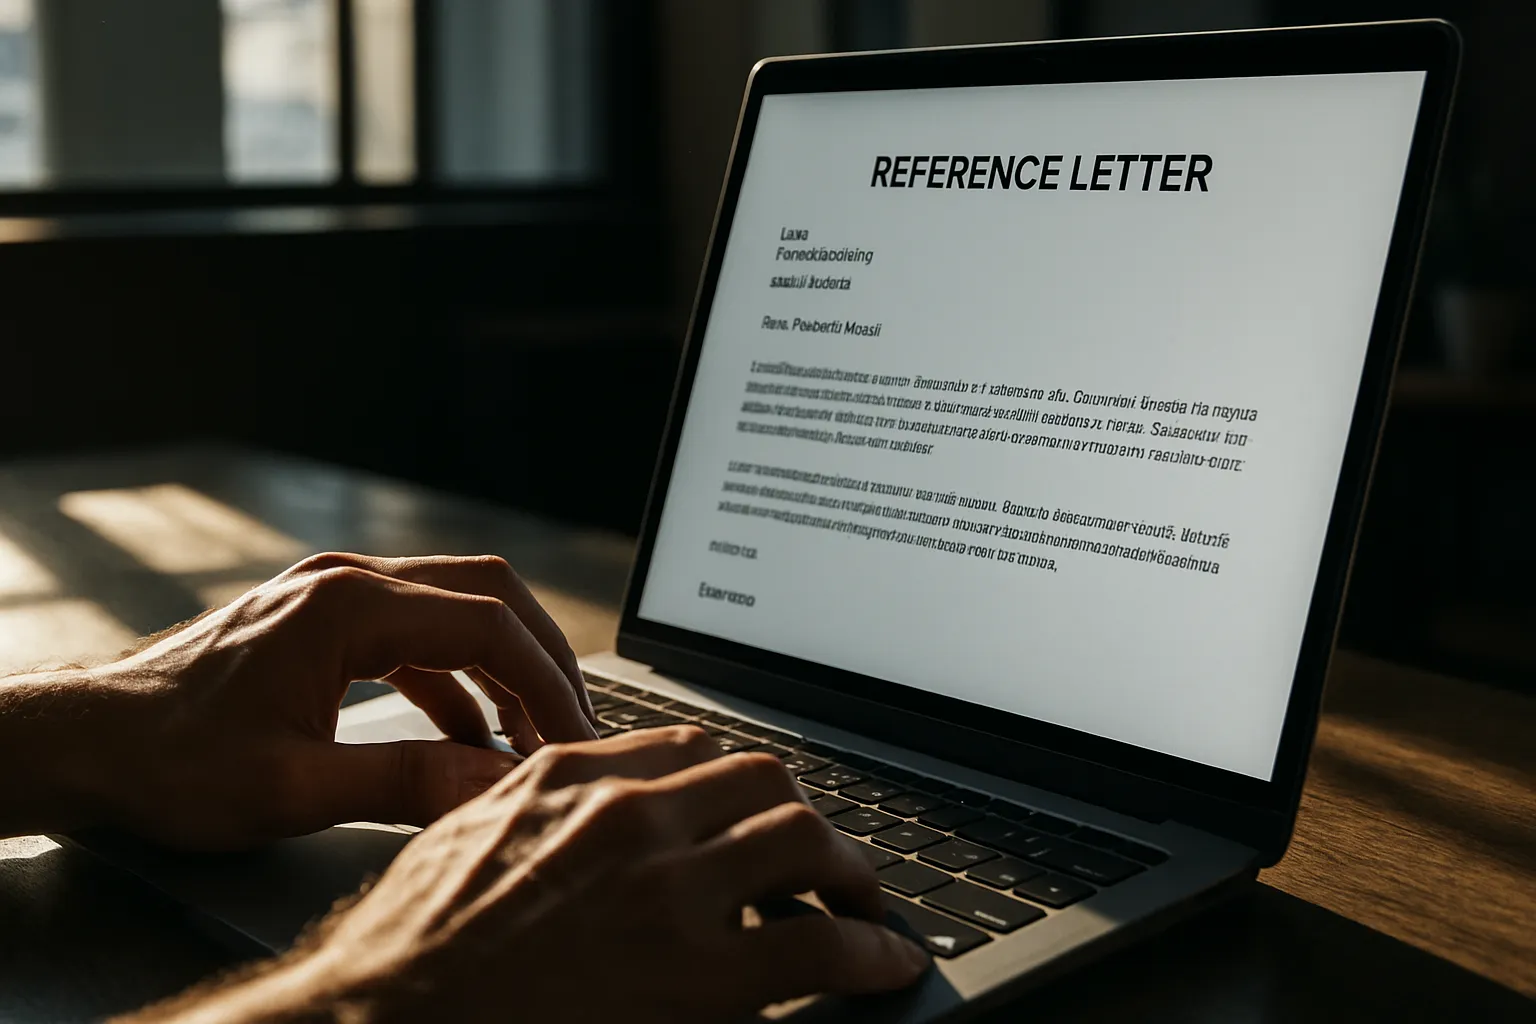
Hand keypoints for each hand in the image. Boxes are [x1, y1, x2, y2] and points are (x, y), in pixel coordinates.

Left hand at [23, 552, 596, 848]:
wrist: (89, 741)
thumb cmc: (171, 761)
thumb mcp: (292, 789)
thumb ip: (406, 781)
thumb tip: (499, 785)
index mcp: (347, 607)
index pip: (488, 624)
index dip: (547, 681)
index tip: (576, 734)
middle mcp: (348, 581)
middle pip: (487, 594)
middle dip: (542, 658)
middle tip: (575, 723)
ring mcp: (335, 593)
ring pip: (457, 608)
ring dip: (503, 667)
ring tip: (533, 734)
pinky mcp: (324, 619)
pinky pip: (417, 634)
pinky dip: (457, 677)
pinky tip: (470, 732)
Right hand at [131, 728, 930, 1022]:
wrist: (381, 1019)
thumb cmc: (407, 941)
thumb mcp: (465, 829)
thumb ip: (544, 795)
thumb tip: (604, 789)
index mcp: (573, 777)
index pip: (695, 749)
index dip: (742, 783)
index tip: (758, 808)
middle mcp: (632, 818)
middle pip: (763, 783)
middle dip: (806, 818)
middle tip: (828, 857)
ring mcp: (671, 893)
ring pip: (803, 840)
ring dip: (850, 872)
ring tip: (865, 902)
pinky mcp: (700, 976)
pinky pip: (817, 944)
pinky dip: (870, 947)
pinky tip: (888, 960)